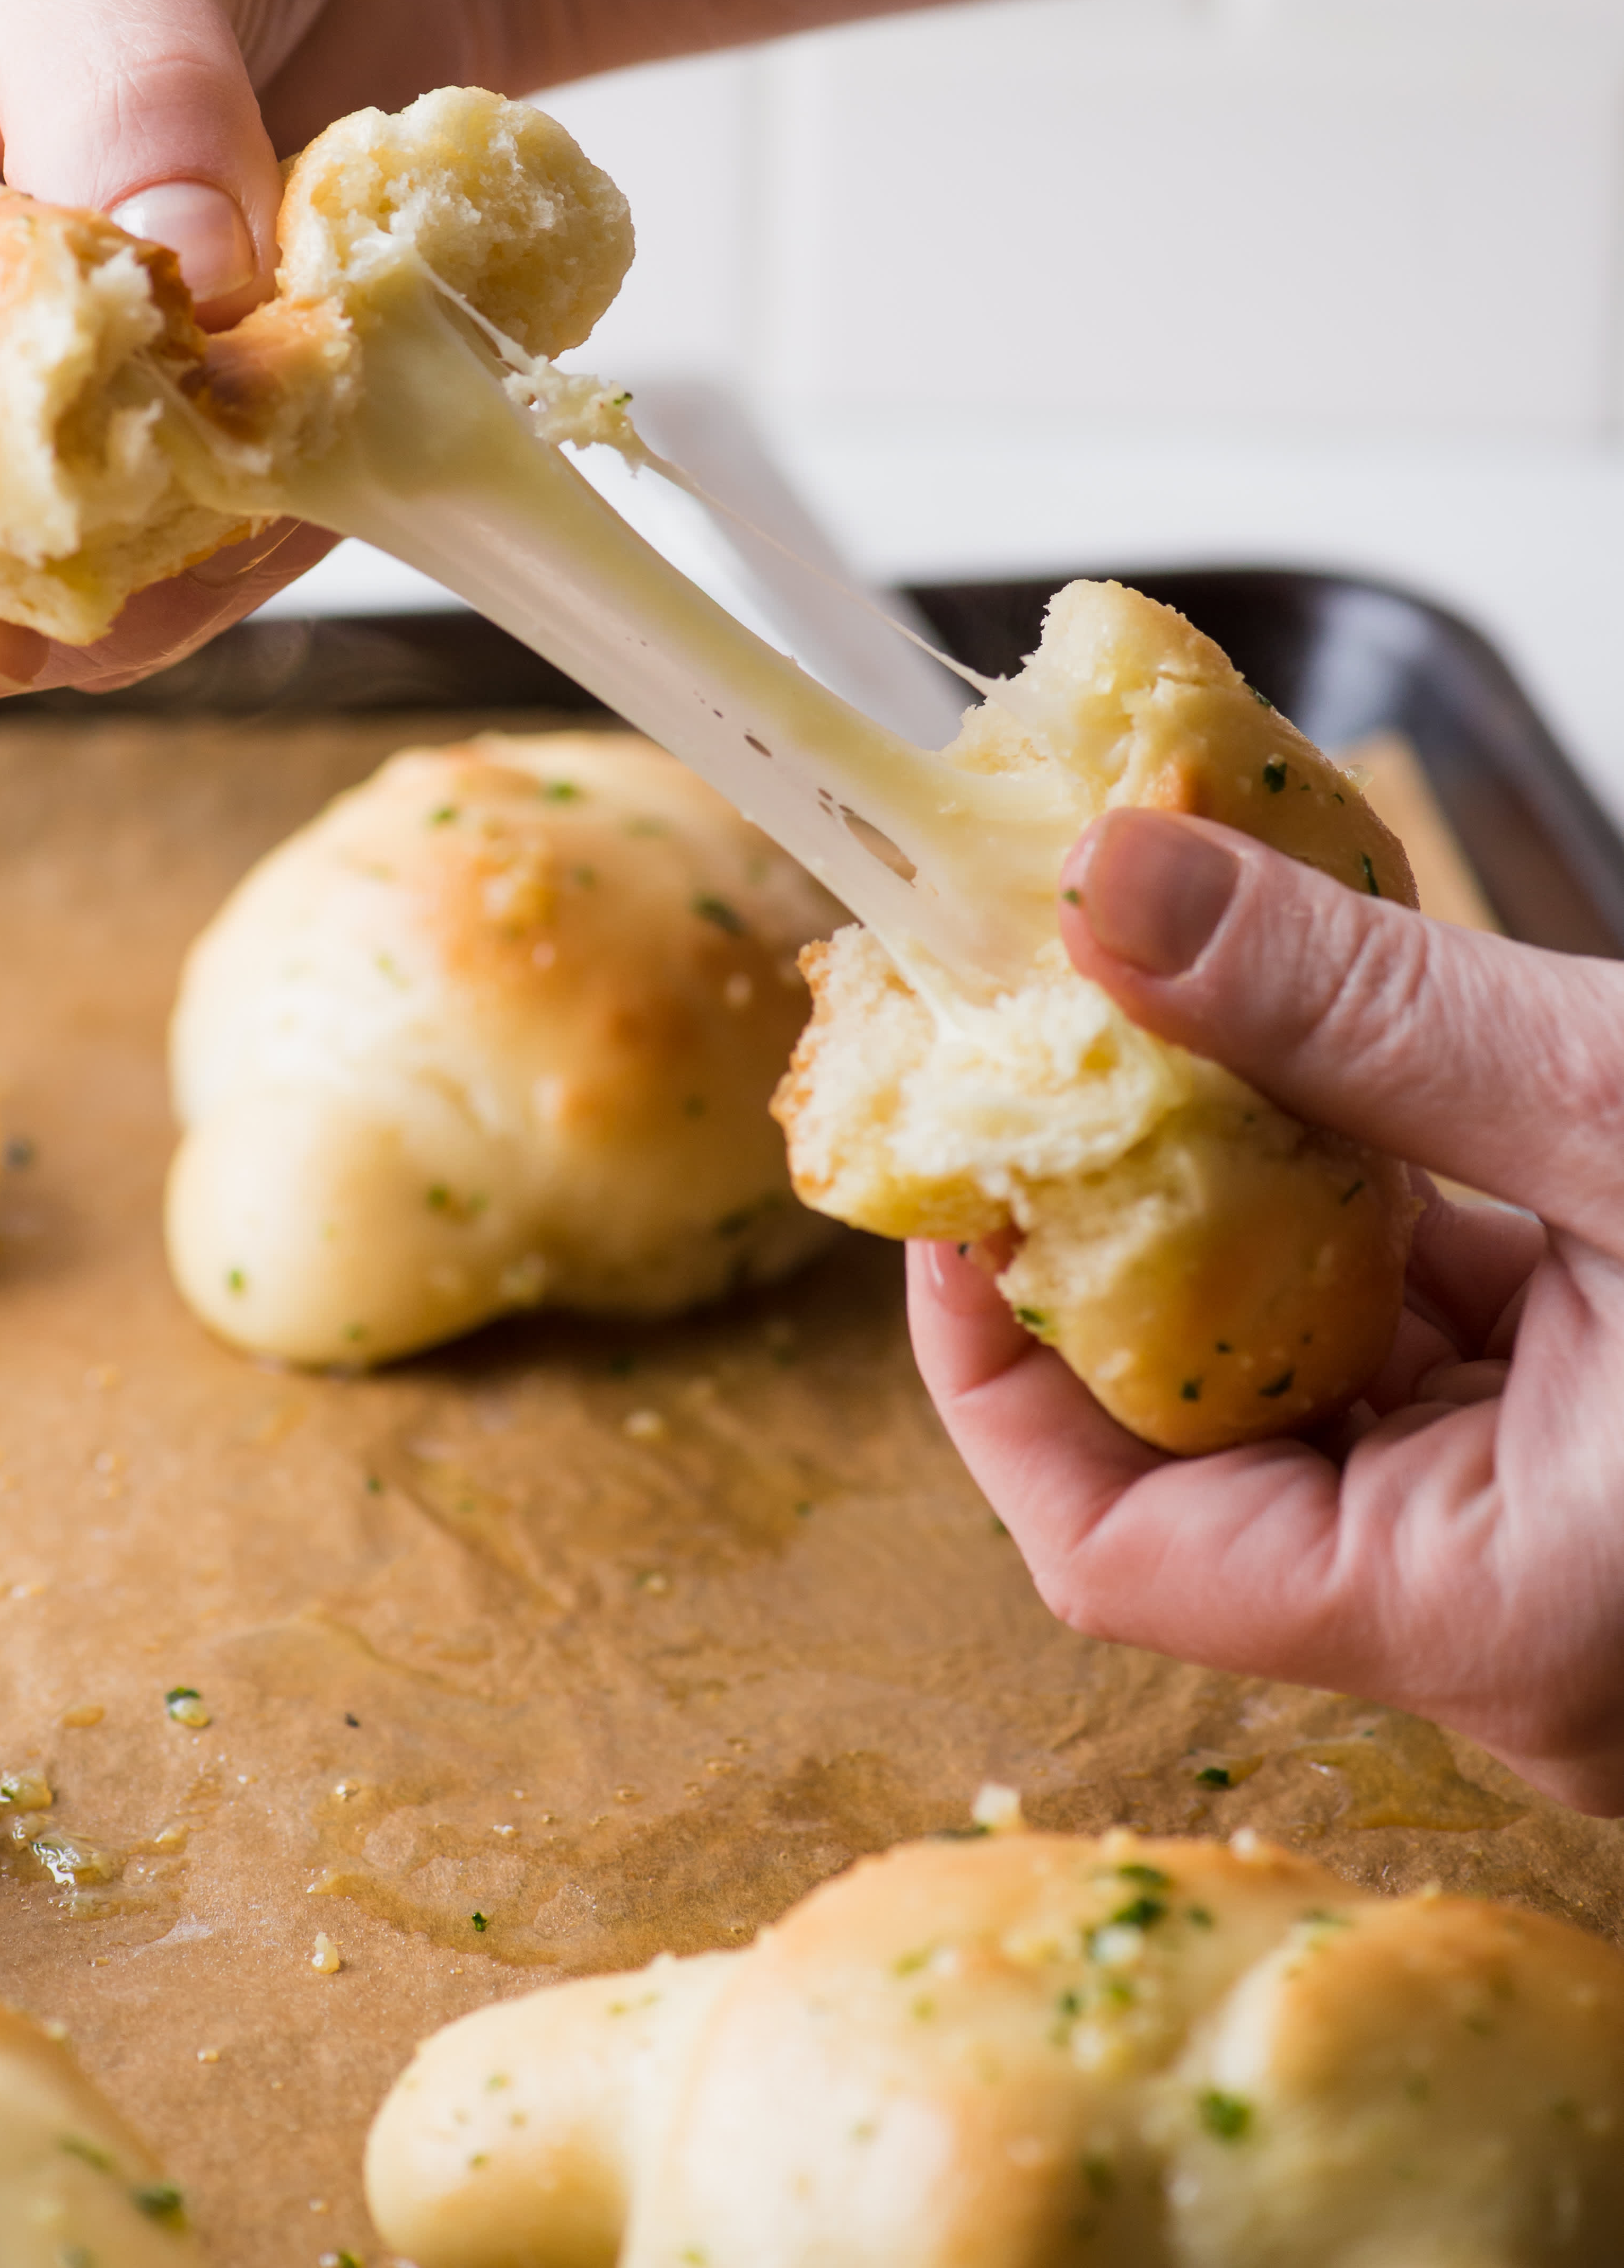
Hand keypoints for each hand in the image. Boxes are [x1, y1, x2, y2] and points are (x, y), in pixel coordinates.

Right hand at [0, 0, 490, 712]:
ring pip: (18, 590)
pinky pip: (152, 554)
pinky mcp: (101, 420)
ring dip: (168, 575)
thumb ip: (127, 111)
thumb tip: (193, 298)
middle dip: (21, 590)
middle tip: (199, 540)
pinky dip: (244, 538)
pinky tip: (330, 446)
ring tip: (302, 457)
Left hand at [908, 805, 1623, 1812]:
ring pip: (1335, 1394)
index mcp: (1498, 1617)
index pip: (1112, 1548)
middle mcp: (1517, 1633)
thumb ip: (1366, 1018)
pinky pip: (1454, 1369)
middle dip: (1127, 1248)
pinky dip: (1396, 1228)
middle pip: (1211, 1455)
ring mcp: (1573, 1564)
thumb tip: (1112, 887)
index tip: (958, 1175)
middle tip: (1054, 1050)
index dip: (990, 1360)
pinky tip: (1373, 1085)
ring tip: (1201, 1030)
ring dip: (1264, 1212)